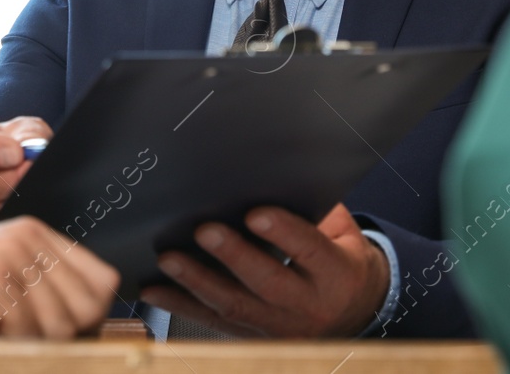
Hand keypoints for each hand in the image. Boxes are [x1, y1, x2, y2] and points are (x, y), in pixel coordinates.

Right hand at [0, 116, 51, 232]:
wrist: (3, 180)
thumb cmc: (8, 150)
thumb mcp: (18, 132)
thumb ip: (27, 134)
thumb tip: (33, 150)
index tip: (16, 154)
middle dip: (9, 181)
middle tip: (33, 173)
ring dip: (15, 203)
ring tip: (37, 192)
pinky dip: (14, 223)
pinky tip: (27, 211)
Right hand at [0, 216, 118, 338]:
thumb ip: (38, 291)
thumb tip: (91, 324)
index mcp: (33, 234)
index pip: (101, 281)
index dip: (89, 319)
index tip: (59, 339)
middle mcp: (26, 237)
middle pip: (88, 308)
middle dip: (63, 339)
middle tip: (21, 345)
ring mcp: (9, 257)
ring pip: (61, 328)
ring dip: (31, 349)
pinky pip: (29, 337)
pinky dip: (8, 352)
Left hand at [140, 204, 388, 337]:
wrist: (353, 311)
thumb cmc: (340, 260)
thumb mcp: (344, 232)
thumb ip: (316, 209)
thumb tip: (279, 175)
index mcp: (336, 274)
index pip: (311, 251)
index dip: (284, 232)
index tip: (255, 213)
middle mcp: (308, 306)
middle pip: (268, 284)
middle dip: (233, 256)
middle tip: (204, 230)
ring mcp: (278, 326)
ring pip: (235, 306)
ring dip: (198, 282)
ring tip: (170, 259)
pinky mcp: (252, 335)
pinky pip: (213, 322)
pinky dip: (181, 305)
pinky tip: (155, 289)